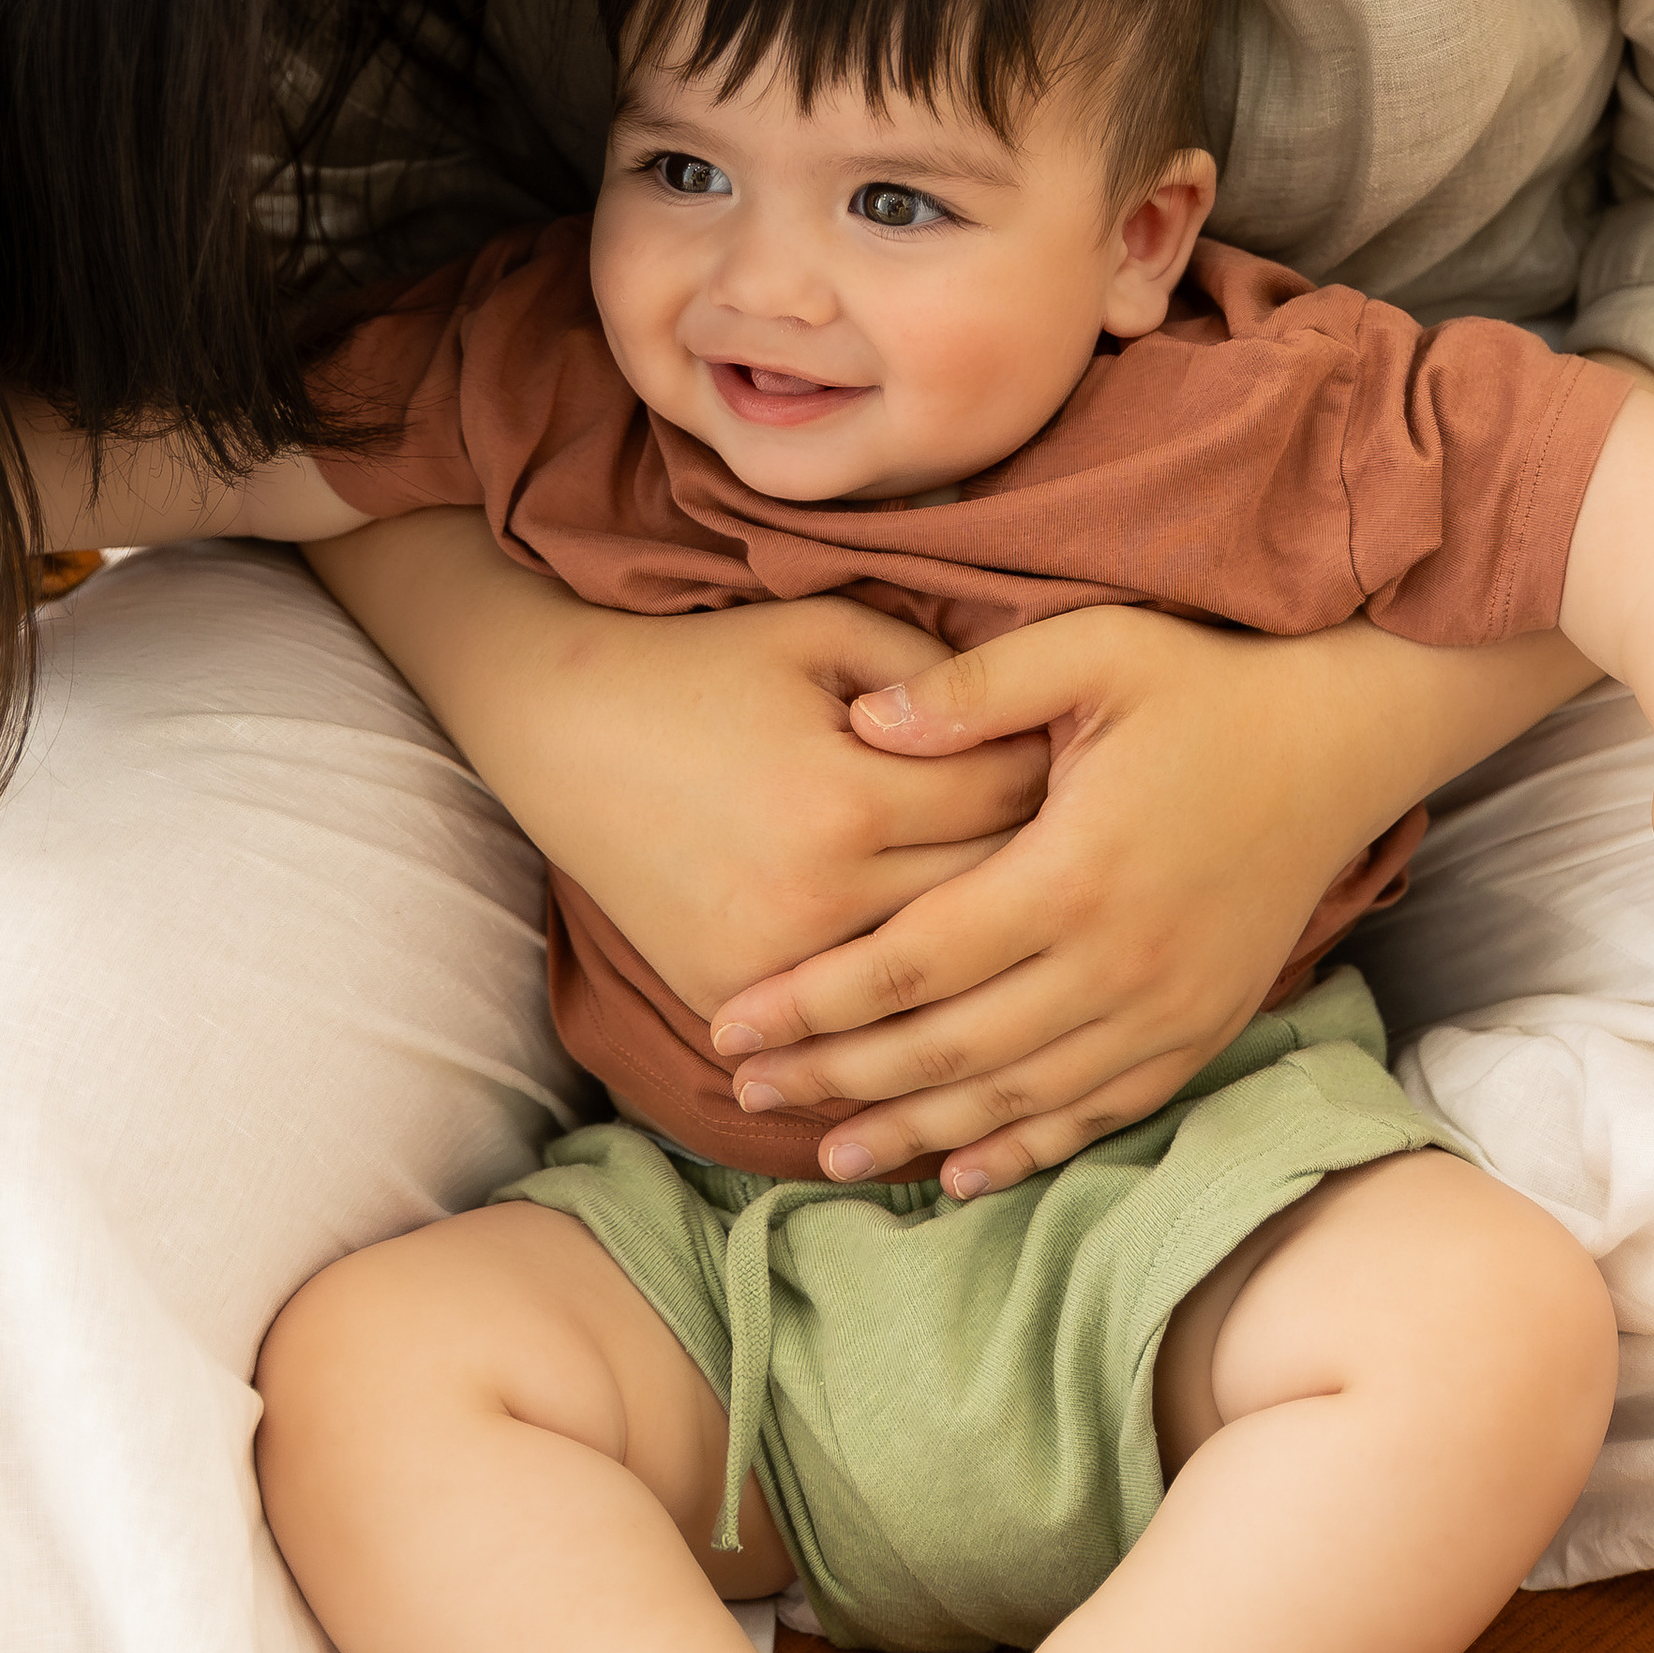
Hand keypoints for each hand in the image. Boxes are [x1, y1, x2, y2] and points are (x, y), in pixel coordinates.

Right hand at [305, 517, 1052, 1016]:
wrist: (561, 729)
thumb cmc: (708, 664)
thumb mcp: (825, 631)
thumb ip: (936, 675)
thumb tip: (1043, 719)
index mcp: (851, 799)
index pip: (1010, 808)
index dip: (1062, 782)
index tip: (1092, 768)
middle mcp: (815, 898)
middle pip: (985, 905)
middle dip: (1046, 873)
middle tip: (1093, 849)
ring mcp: (769, 963)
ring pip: (926, 982)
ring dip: (988, 957)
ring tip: (1044, 925)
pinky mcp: (728, 997)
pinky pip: (846, 1021)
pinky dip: (904, 1008)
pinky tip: (963, 991)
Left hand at [709, 611, 1596, 1193]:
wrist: (1340, 739)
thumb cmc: (1204, 684)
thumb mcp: (1092, 649)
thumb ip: (974, 687)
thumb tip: (861, 722)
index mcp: (1073, 871)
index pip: (914, 960)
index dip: (815, 1001)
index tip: (729, 1021)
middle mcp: (1120, 961)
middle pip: (950, 1048)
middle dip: (839, 1077)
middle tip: (746, 1090)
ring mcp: (1167, 1008)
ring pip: (1018, 1098)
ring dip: (916, 1131)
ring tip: (825, 1152)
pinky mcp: (1201, 1029)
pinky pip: (1100, 1112)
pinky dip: (1026, 1149)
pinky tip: (960, 1172)